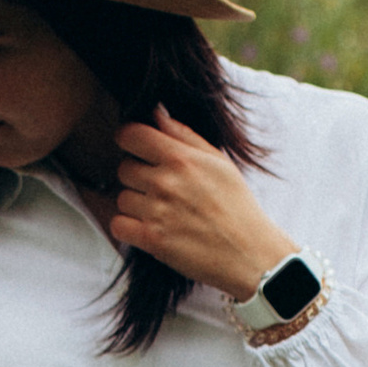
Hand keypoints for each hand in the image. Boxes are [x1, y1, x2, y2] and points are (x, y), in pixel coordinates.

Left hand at [104, 114, 287, 300]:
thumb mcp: (219, 162)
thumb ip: (184, 134)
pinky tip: (148, 228)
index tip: (136, 148)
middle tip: (160, 189)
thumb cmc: (237, 206)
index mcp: (182, 158)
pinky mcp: (151, 240)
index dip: (129, 139)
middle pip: (123, 168)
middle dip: (137, 176)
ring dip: (136, 205)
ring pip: (122, 198)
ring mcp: (157, 212)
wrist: (250, 254)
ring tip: (162, 212)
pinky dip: (128, 228)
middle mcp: (166, 182)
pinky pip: (118, 225)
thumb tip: (156, 112)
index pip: (130, 134)